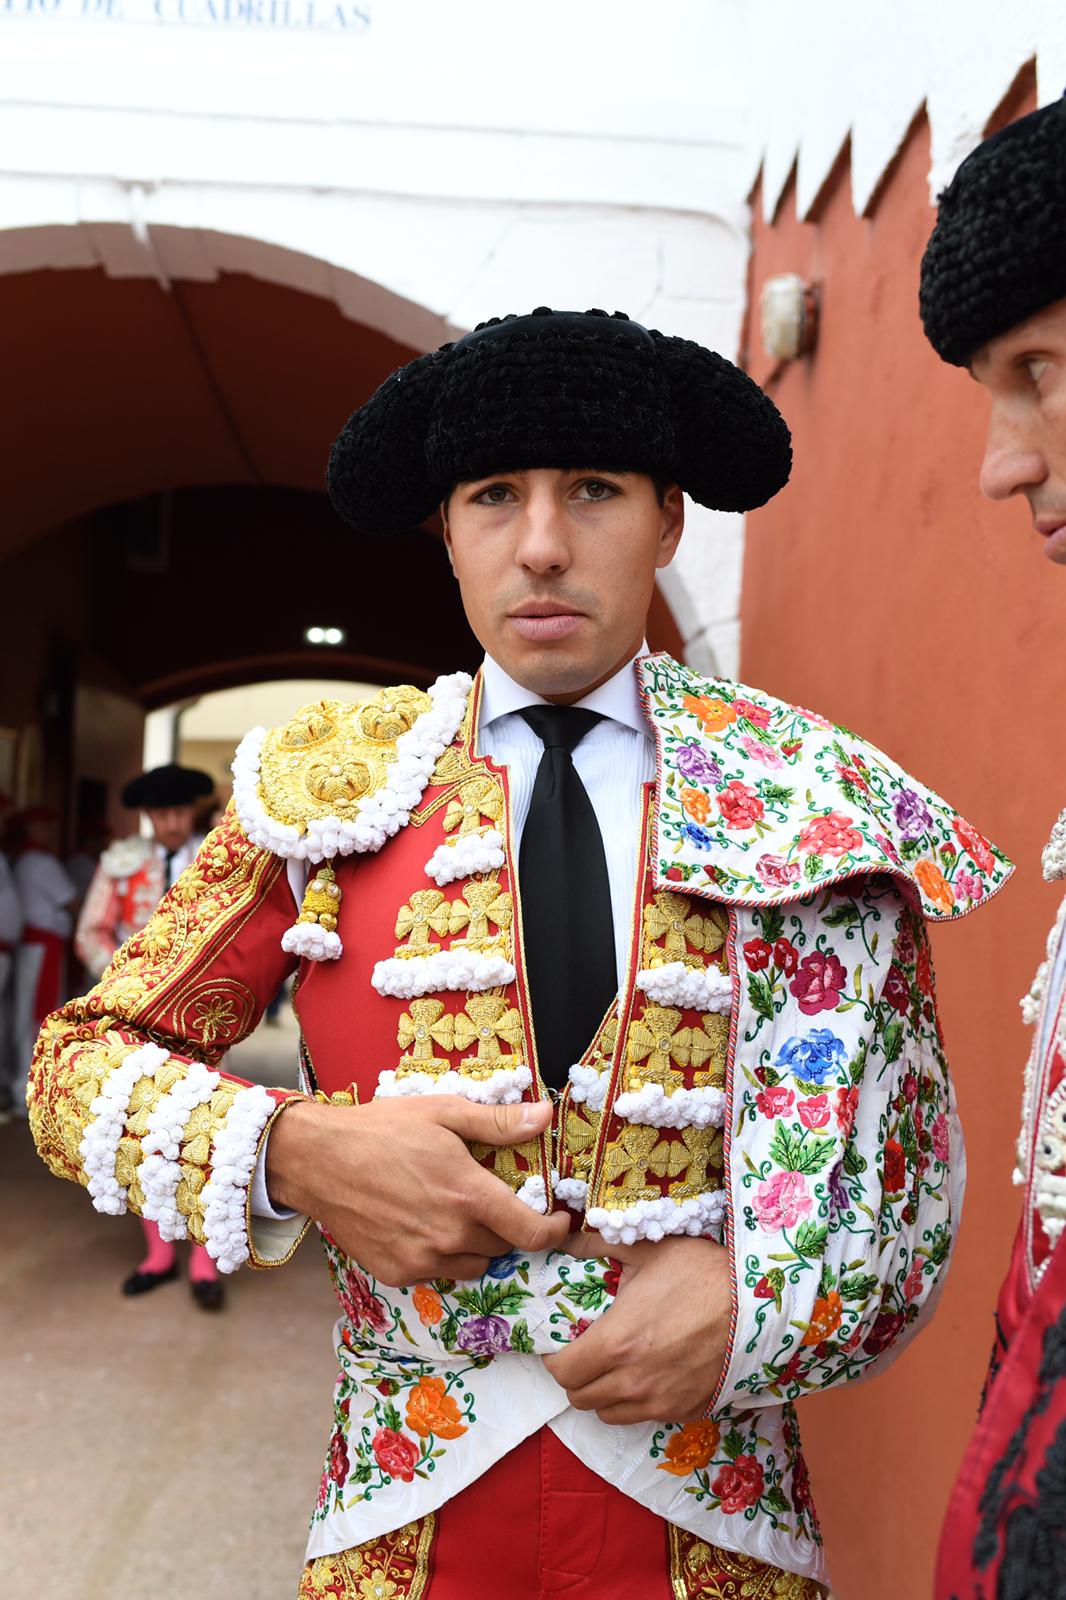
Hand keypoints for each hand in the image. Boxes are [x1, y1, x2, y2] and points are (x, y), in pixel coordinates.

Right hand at [265, 1096, 569, 1285]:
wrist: (318, 1160)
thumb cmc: (382, 1130)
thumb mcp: (444, 1113)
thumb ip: (498, 1122)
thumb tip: (544, 1115)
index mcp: (470, 1196)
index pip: (532, 1232)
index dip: (553, 1231)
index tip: (558, 1221)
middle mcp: (451, 1235)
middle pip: (503, 1246)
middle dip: (507, 1226)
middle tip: (490, 1200)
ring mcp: (423, 1259)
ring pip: (474, 1263)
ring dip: (477, 1244)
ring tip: (456, 1212)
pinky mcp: (398, 1273)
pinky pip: (439, 1271)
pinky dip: (443, 1254)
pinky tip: (424, 1224)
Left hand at [542, 1233, 731, 1423]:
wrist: (758, 1305)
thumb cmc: (701, 1273)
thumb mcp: (646, 1250)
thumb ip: (597, 1245)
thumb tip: (564, 1236)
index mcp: (616, 1342)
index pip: (562, 1372)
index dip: (555, 1358)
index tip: (563, 1342)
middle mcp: (633, 1381)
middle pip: (580, 1398)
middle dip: (576, 1376)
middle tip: (586, 1352)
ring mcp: (660, 1401)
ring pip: (609, 1414)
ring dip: (603, 1393)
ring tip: (614, 1366)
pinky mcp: (685, 1410)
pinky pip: (645, 1417)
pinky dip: (636, 1402)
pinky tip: (648, 1374)